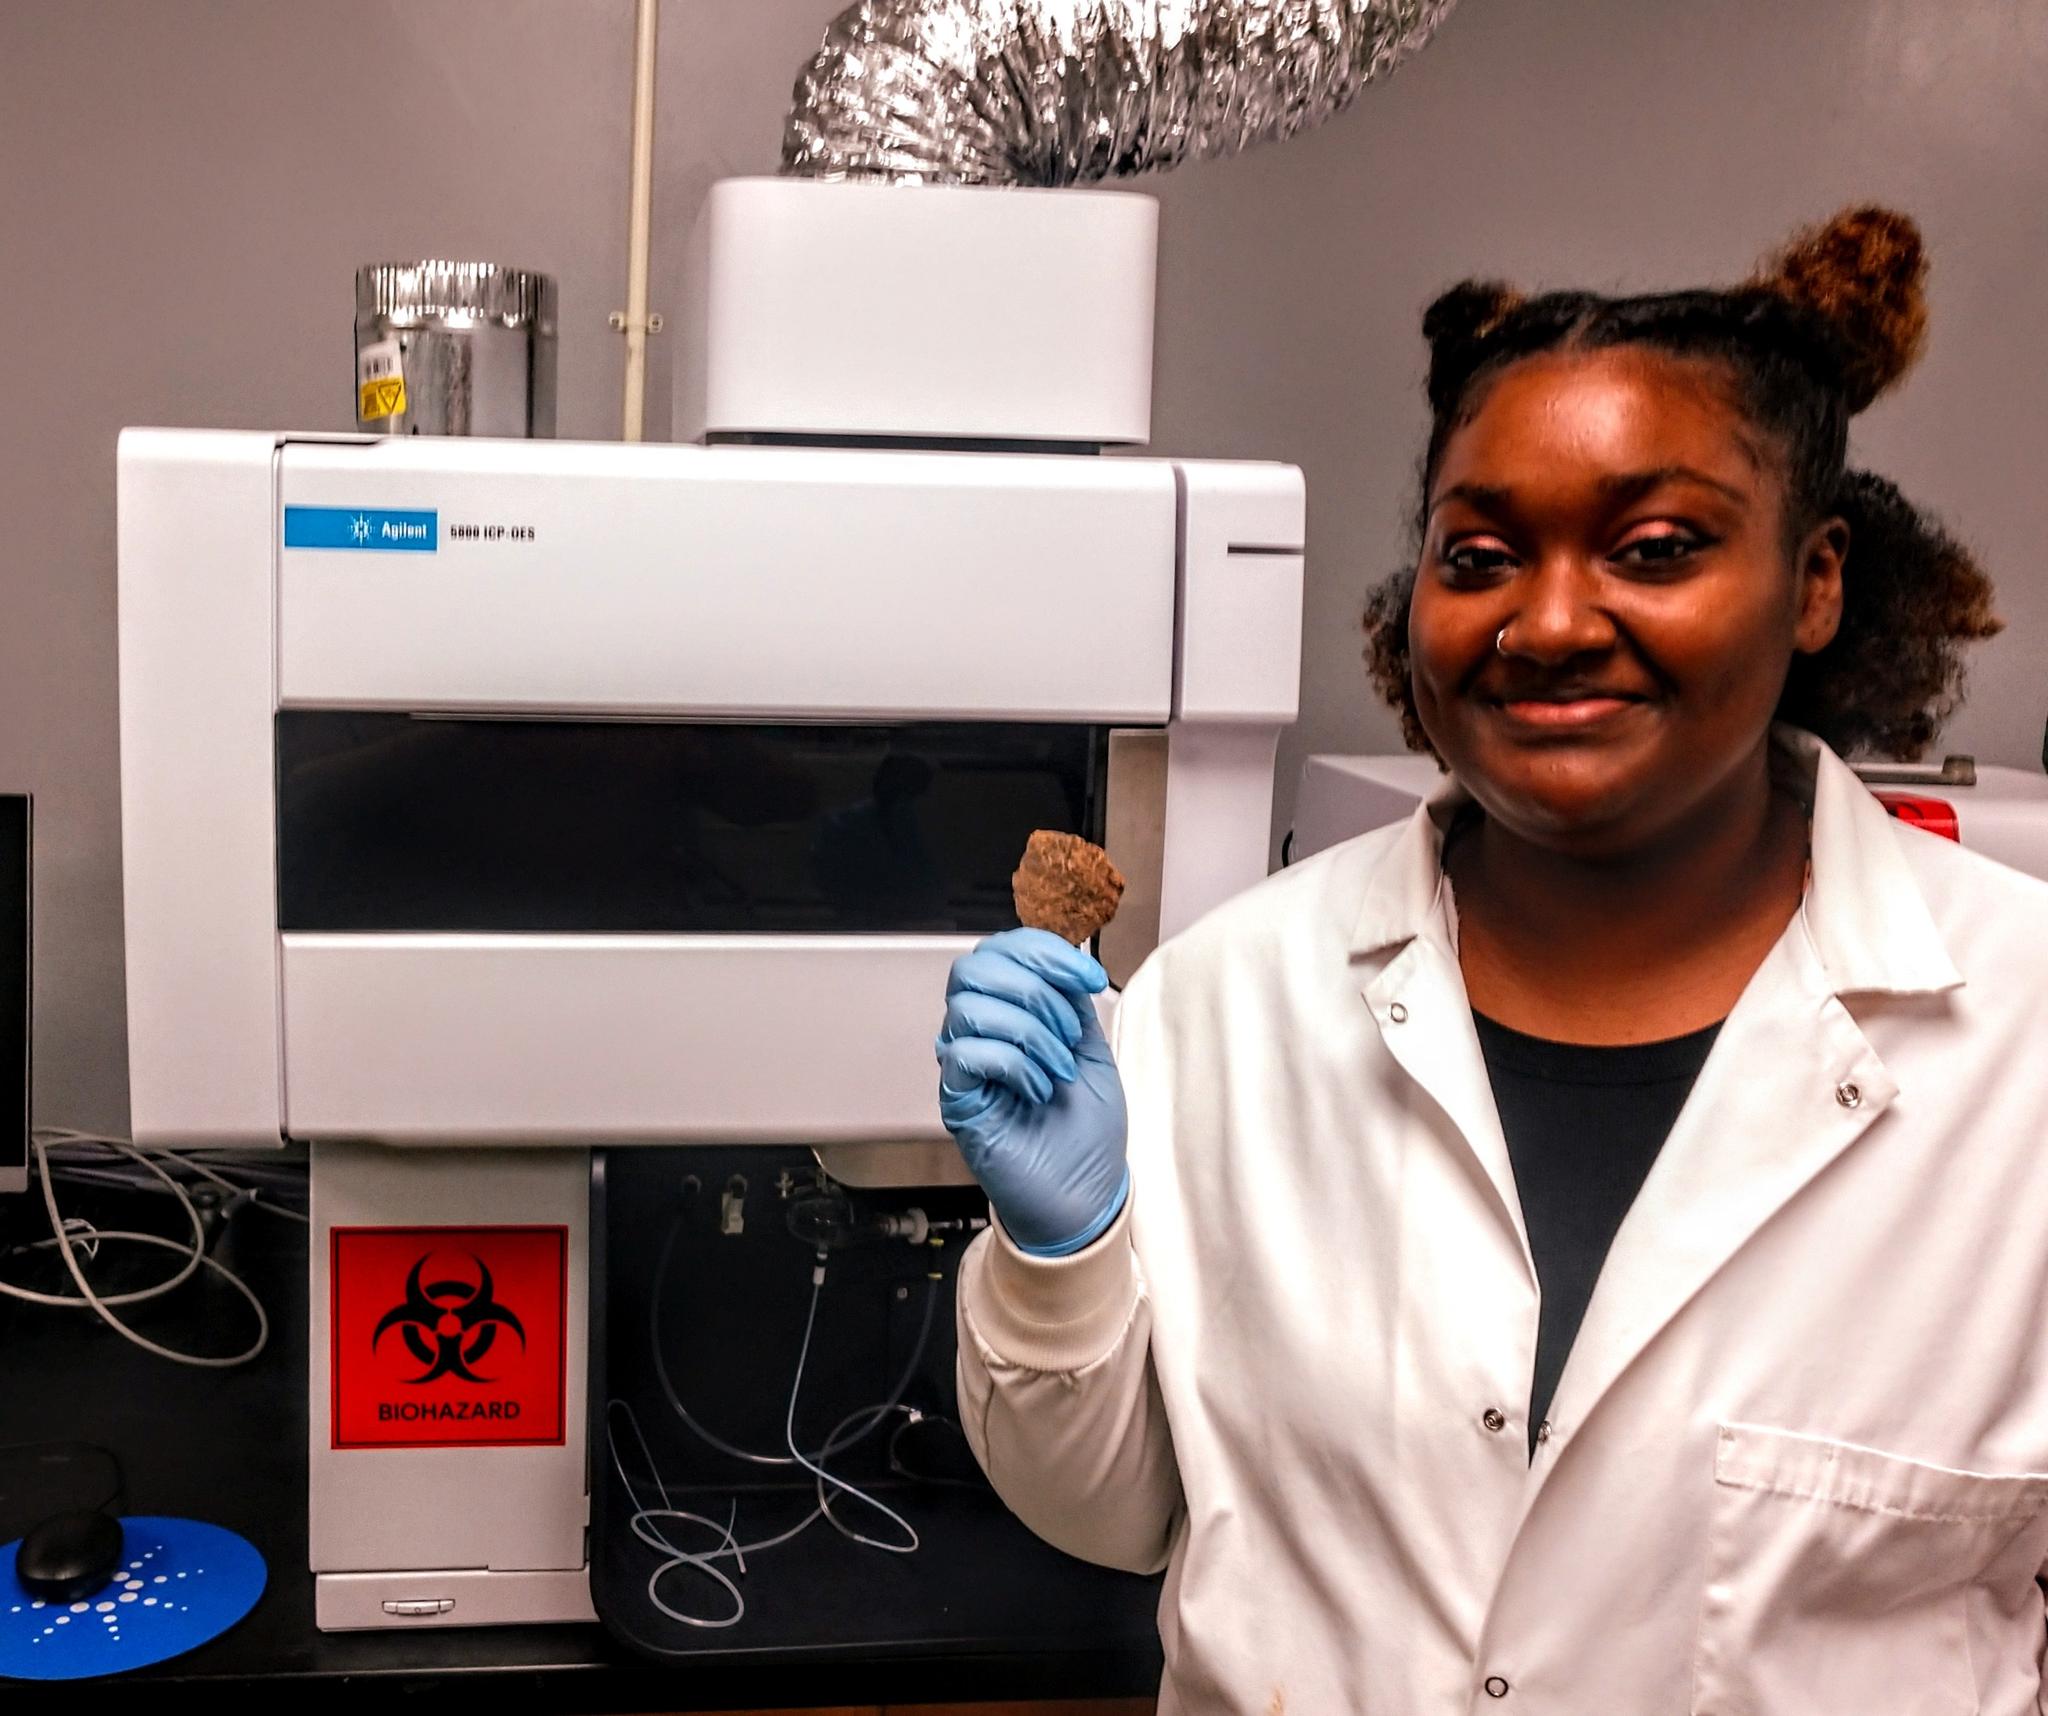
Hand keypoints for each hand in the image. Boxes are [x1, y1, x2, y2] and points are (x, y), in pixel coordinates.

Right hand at [936, 929, 1128, 1256]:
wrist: (1084, 1196)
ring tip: (1057, 1068)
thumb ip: (1071, 1003)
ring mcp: (965, 1065)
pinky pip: (965, 1053)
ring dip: (1028, 1030)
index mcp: (1011, 1013)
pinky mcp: (957, 1099)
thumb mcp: (1090, 1051)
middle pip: (973, 967)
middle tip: (1069, 1031)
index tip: (1088, 980)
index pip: (1002, 952)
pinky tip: (1038, 1089)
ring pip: (968, 1007)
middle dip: (1033, 987)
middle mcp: (981, 1033)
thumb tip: (1063, 959)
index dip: (1044, 952)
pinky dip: (1013, 1062)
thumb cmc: (1085, 1134)